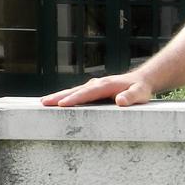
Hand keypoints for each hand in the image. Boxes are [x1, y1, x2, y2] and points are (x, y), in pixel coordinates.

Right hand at [40, 73, 155, 107]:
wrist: (141, 80)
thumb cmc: (141, 89)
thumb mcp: (140, 93)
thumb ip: (131, 97)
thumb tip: (120, 101)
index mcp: (106, 85)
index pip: (87, 93)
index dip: (74, 99)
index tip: (61, 104)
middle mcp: (97, 83)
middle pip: (75, 90)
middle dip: (59, 96)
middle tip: (43, 103)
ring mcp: (93, 85)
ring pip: (73, 91)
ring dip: (58, 96)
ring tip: (43, 102)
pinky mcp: (92, 89)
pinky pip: (76, 93)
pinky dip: (64, 96)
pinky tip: (55, 102)